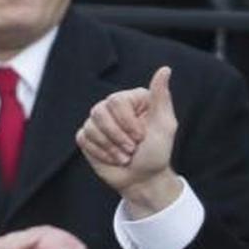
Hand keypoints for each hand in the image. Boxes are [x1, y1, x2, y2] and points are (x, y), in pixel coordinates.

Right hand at [76, 66, 181, 217]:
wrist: (143, 179)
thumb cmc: (157, 152)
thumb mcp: (165, 125)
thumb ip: (161, 97)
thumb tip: (165, 69)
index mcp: (132, 99)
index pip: (116, 101)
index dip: (128, 122)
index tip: (142, 136)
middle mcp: (113, 106)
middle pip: (99, 112)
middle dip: (118, 136)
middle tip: (133, 148)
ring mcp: (98, 121)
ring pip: (91, 126)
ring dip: (110, 147)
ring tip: (125, 156)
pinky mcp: (87, 136)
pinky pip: (83, 138)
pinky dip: (100, 153)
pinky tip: (114, 159)